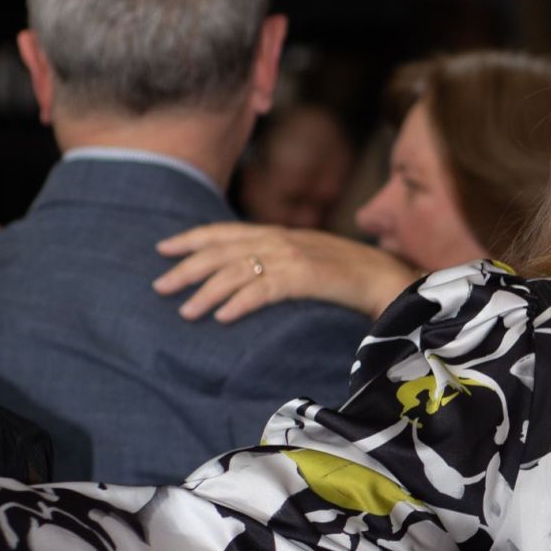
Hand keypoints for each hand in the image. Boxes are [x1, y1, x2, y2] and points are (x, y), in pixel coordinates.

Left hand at [153, 222, 415, 323]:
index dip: (191, 238)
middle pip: (222, 250)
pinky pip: (264, 289)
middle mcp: (281, 240)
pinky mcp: (306, 278)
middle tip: (160, 286)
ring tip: (186, 311)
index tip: (163, 249)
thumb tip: (249, 277)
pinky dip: (240, 302)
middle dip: (187, 268)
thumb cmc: (352, 278)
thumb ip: (279, 264)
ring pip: (237, 270)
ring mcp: (293, 258)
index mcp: (280, 234)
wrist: (390, 280)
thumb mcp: (309, 262)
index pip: (225, 232)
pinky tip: (221, 317)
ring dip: (207, 291)